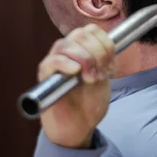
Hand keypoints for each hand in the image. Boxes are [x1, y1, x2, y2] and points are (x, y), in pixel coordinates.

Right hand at [37, 24, 115, 148]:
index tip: (111, 66)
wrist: (79, 126)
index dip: (105, 44)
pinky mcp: (45, 76)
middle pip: (81, 34)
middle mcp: (67, 52)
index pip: (92, 30)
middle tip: (100, 74)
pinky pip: (52, 61)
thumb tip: (105, 47)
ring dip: (84, 59)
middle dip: (97, 53)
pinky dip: (65, 63)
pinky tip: (75, 72)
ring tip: (90, 78)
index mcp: (82, 49)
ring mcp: (55, 62)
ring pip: (66, 44)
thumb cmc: (90, 102)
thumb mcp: (103, 78)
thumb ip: (104, 60)